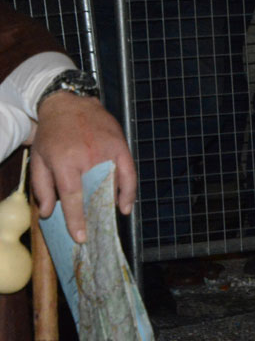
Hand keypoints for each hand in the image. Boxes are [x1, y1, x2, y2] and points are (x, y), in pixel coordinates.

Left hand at [29, 93, 135, 243]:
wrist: (69, 103)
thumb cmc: (52, 133)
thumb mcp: (39, 159)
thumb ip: (42, 187)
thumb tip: (48, 213)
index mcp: (65, 160)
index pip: (72, 196)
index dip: (76, 218)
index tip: (80, 236)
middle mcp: (89, 156)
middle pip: (95, 193)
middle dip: (95, 215)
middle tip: (94, 231)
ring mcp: (108, 151)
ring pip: (114, 185)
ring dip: (111, 204)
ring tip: (107, 218)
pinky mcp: (121, 146)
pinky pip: (129, 173)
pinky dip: (128, 191)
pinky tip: (124, 205)